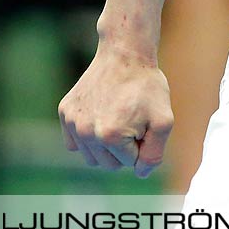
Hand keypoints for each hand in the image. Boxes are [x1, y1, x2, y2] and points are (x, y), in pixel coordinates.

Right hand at [59, 42, 173, 177]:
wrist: (125, 54)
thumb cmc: (146, 87)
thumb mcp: (163, 121)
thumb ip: (154, 154)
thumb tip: (139, 174)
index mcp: (110, 137)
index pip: (130, 162)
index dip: (142, 143)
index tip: (144, 122)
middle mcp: (86, 133)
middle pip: (109, 165)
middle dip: (124, 148)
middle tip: (132, 120)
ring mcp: (73, 122)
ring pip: (91, 157)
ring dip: (106, 145)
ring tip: (117, 118)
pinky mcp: (65, 112)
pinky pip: (76, 143)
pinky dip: (88, 137)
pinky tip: (101, 115)